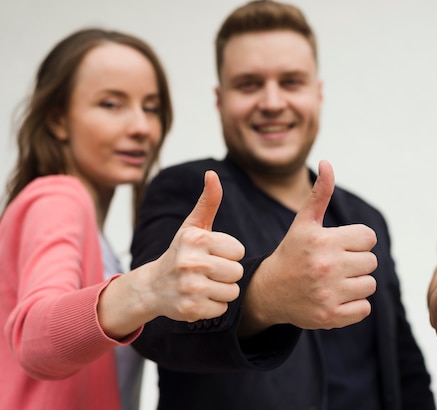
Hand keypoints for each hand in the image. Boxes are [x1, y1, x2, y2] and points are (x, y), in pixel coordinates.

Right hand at [146, 170, 244, 321]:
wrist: (153, 287)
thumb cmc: (181, 252)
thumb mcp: (193, 226)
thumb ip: (208, 201)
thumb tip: (212, 173)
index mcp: (195, 239)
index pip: (239, 251)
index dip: (228, 254)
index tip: (211, 254)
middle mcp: (191, 262)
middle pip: (237, 272)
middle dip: (226, 274)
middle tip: (207, 272)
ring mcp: (190, 287)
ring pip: (232, 291)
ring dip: (222, 290)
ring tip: (204, 284)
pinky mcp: (190, 309)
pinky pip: (222, 308)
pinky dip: (214, 306)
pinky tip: (198, 298)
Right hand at [241, 160, 377, 334]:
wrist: (269, 291)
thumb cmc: (292, 252)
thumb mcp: (304, 223)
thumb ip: (320, 193)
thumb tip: (327, 163)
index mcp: (324, 240)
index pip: (368, 237)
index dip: (356, 241)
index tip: (338, 245)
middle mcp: (327, 266)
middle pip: (371, 261)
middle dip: (356, 262)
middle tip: (335, 265)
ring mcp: (329, 293)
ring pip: (369, 285)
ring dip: (357, 284)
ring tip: (335, 281)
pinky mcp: (330, 317)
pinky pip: (364, 309)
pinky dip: (354, 305)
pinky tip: (335, 297)